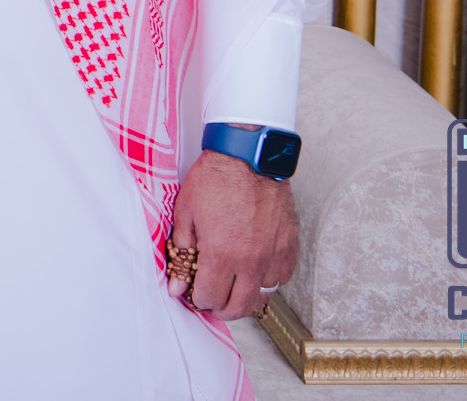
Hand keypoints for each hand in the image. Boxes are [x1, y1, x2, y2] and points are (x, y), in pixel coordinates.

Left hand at [168, 144, 298, 321]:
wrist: (249, 156)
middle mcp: (251, 261)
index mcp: (222, 254)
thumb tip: (177, 285)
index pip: (210, 298)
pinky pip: (282, 278)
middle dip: (221, 309)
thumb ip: (182, 252)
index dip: (198, 299)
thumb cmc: (216, 179)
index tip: (194, 291)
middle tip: (213, 300)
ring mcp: (273, 255)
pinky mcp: (289, 245)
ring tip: (234, 285)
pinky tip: (256, 269)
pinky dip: (268, 280)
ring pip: (263, 296)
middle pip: (238, 307)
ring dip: (246, 297)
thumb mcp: (185, 212)